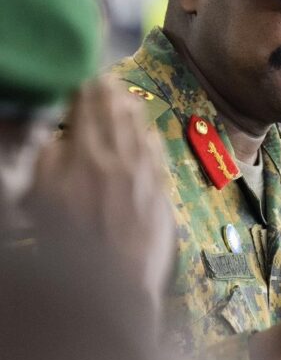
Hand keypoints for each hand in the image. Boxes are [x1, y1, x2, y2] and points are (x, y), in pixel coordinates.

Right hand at [31, 77, 175, 315]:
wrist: (112, 283)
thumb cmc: (68, 245)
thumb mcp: (39, 198)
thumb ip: (48, 160)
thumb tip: (58, 137)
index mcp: (86, 155)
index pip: (88, 108)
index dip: (86, 89)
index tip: (83, 75)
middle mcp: (120, 160)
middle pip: (116, 116)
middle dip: (109, 94)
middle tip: (105, 78)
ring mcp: (144, 178)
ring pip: (139, 133)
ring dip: (131, 112)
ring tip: (124, 97)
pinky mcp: (161, 197)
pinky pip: (158, 158)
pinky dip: (151, 140)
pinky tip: (148, 133)